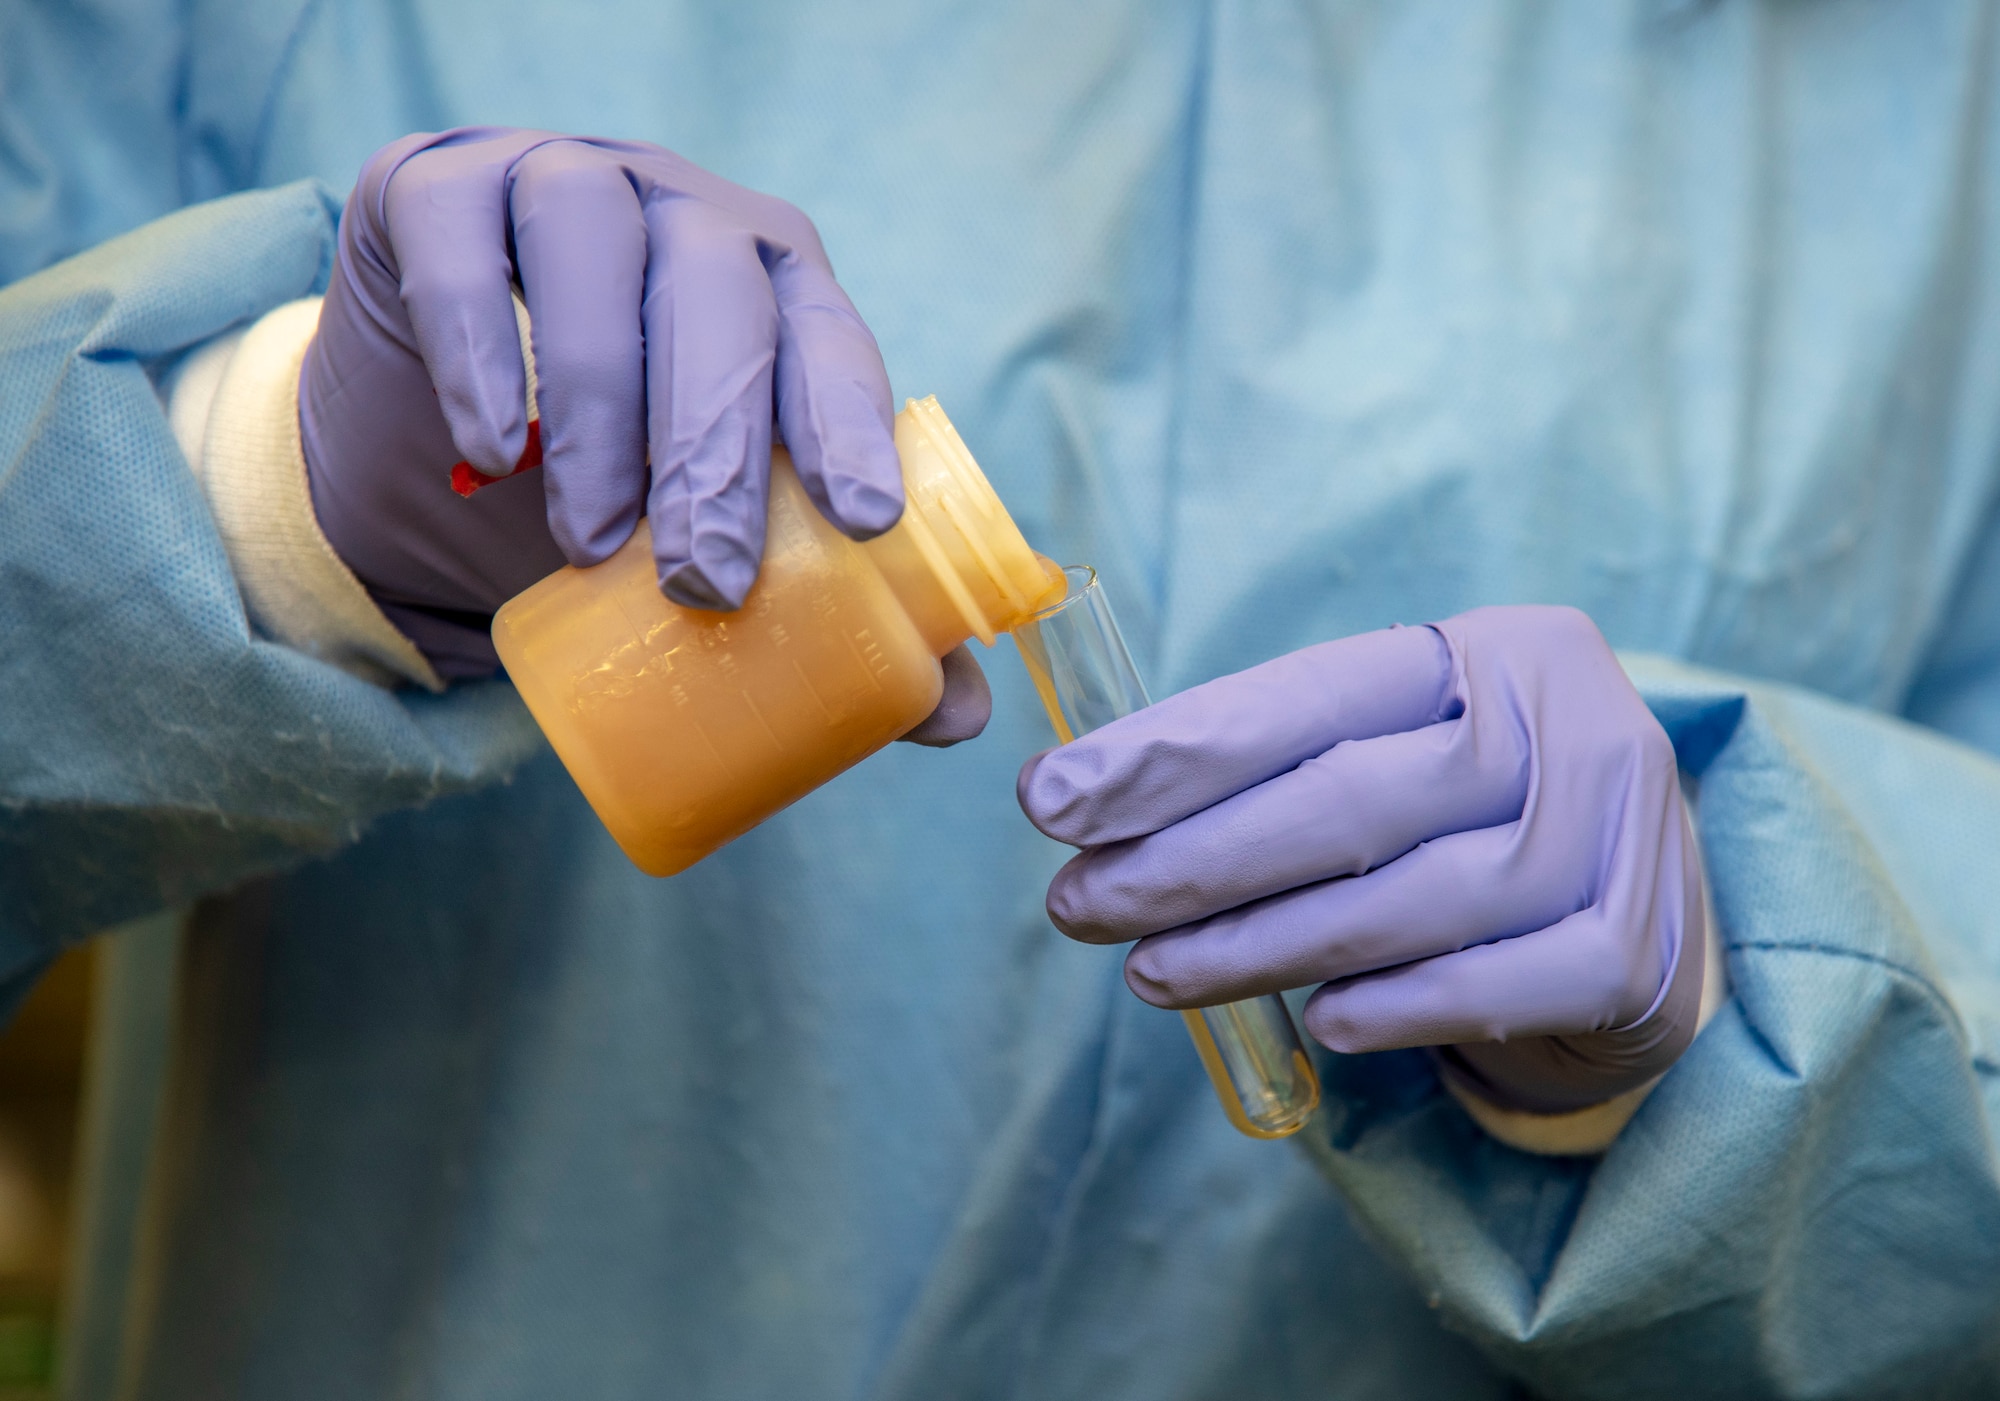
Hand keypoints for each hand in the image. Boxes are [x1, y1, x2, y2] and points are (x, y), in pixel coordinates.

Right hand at [300, 127, 988, 737]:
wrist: (431, 407)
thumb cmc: (610, 466)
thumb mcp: (710, 526)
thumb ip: (828, 601)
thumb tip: (957, 718)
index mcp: (776, 283)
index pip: (829, 335)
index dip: (850, 419)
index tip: (865, 523)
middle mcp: (680, 211)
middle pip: (719, 296)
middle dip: (718, 445)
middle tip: (705, 586)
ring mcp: (561, 178)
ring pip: (595, 248)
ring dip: (600, 404)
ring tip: (589, 545)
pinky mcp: (439, 188)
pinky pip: (465, 244)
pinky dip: (478, 342)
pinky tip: (487, 442)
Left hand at [1016, 605, 1705, 1114]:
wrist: (1648, 918)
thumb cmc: (1475, 824)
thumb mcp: (1399, 757)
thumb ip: (1279, 769)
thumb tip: (1090, 802)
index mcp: (1493, 651)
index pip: (1308, 699)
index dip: (1171, 753)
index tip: (1050, 802)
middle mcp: (1569, 725)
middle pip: (1352, 798)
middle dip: (1194, 859)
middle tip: (1079, 905)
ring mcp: (1621, 839)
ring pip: (1410, 898)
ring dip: (1261, 944)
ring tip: (1153, 972)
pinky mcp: (1638, 952)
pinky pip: (1499, 984)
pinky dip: (1400, 1005)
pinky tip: (1320, 1024)